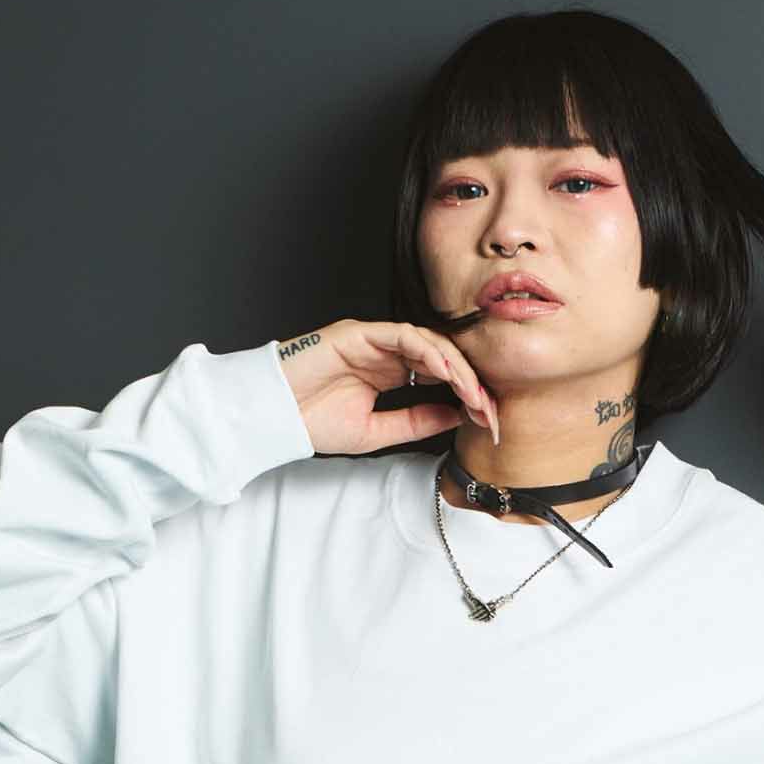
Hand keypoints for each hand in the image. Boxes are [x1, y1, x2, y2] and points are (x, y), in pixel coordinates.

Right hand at [275, 317, 499, 455]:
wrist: (274, 417)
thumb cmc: (312, 422)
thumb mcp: (377, 432)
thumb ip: (416, 421)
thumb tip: (457, 416)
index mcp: (391, 374)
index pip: (440, 378)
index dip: (468, 397)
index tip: (488, 423)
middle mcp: (386, 353)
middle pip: (443, 359)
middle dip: (471, 384)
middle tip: (490, 411)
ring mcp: (374, 340)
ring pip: (429, 343)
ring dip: (457, 368)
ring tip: (475, 395)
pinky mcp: (360, 332)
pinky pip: (404, 335)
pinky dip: (430, 352)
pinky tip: (449, 373)